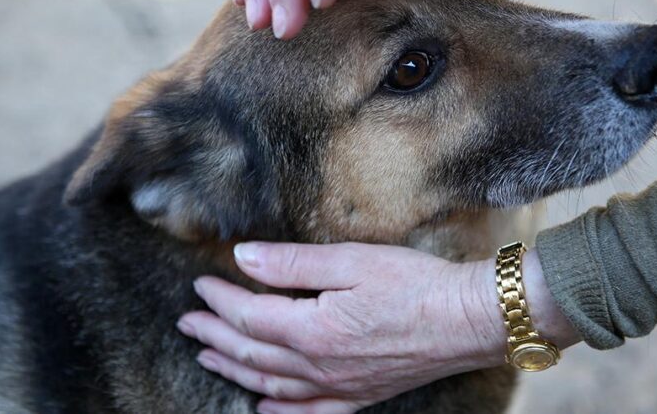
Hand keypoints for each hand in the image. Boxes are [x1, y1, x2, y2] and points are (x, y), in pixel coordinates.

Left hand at [178, 242, 579, 413]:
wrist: (467, 320)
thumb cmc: (415, 284)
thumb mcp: (351, 261)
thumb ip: (292, 264)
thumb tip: (243, 258)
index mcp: (312, 330)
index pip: (249, 316)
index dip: (221, 298)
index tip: (202, 283)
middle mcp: (318, 367)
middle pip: (251, 353)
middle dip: (214, 335)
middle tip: (188, 321)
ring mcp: (339, 387)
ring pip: (270, 385)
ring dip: (233, 370)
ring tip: (207, 356)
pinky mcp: (360, 395)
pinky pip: (309, 412)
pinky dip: (280, 412)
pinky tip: (263, 409)